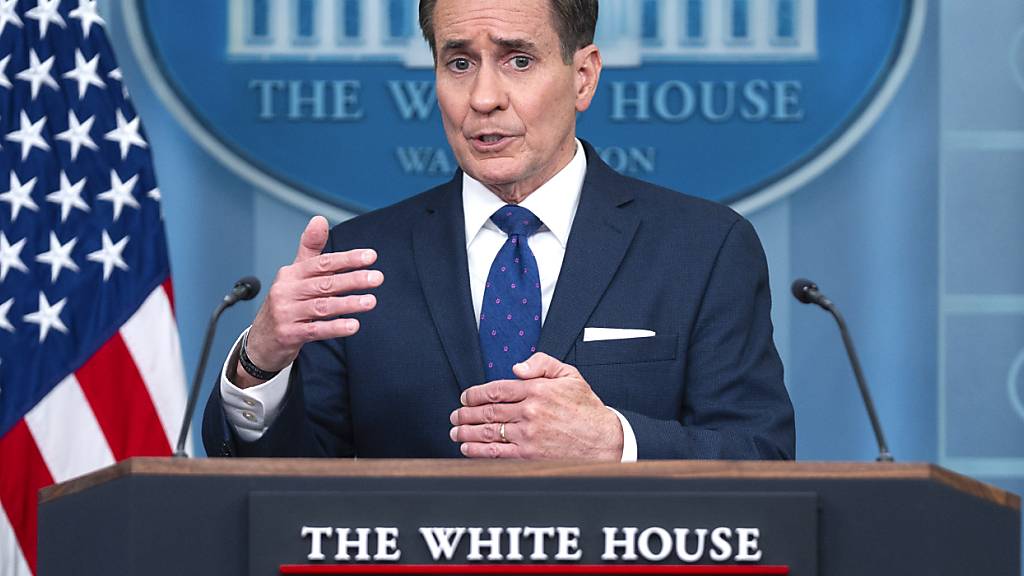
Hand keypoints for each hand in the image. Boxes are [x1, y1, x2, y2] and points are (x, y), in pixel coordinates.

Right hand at [235, 216, 382, 387]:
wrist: (261, 340)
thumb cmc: (285, 304)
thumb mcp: (295, 275)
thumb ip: (310, 249)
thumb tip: (320, 219)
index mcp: (291, 274)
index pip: (323, 263)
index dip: (348, 259)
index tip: (371, 256)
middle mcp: (286, 291)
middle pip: (325, 283)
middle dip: (353, 279)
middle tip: (378, 278)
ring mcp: (286, 313)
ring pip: (322, 306)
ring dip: (348, 303)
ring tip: (371, 301)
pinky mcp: (288, 334)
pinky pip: (316, 330)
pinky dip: (335, 327)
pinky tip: (354, 325)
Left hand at [449, 353, 622, 459]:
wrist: (605, 441)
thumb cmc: (587, 409)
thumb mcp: (570, 376)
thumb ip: (543, 364)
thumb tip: (517, 368)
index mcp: (537, 390)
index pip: (496, 390)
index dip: (475, 394)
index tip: (466, 397)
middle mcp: (530, 412)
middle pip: (488, 412)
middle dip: (466, 413)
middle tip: (455, 415)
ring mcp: (528, 435)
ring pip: (487, 432)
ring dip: (466, 432)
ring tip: (455, 431)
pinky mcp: (529, 455)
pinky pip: (496, 453)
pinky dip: (477, 451)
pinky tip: (467, 448)